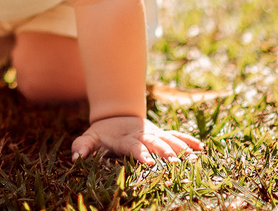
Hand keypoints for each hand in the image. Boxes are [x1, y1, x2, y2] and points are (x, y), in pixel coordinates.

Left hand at [71, 116, 203, 164]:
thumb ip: (82, 146)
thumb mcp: (89, 138)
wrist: (115, 115)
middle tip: (177, 162)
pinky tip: (201, 147)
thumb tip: (75, 158)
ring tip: (194, 157)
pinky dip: (188, 141)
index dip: (141, 153)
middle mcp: (142, 135)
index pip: (134, 146)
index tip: (149, 162)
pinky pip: (176, 136)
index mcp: (125, 138)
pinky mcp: (160, 134)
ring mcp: (153, 133)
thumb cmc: (101, 133)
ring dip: (181, 147)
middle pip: (155, 142)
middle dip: (166, 152)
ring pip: (168, 139)